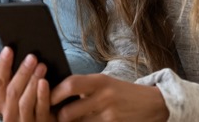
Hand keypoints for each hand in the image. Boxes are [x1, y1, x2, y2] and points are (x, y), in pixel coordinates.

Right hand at [0, 46, 56, 121]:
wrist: (39, 121)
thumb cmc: (30, 103)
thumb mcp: (19, 92)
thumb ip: (18, 78)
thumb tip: (23, 53)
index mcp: (0, 102)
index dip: (3, 65)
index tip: (8, 49)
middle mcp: (9, 113)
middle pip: (12, 91)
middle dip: (22, 73)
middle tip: (32, 57)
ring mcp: (23, 121)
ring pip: (24, 102)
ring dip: (32, 82)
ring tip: (41, 66)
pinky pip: (40, 110)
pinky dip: (42, 96)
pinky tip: (44, 83)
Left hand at [51, 74, 169, 121]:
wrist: (154, 104)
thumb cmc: (123, 92)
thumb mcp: (106, 83)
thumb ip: (84, 87)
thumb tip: (56, 93)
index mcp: (100, 80)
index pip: (70, 85)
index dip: (54, 93)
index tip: (45, 98)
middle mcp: (104, 96)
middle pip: (69, 112)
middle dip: (58, 118)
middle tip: (51, 118)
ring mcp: (109, 115)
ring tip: (67, 121)